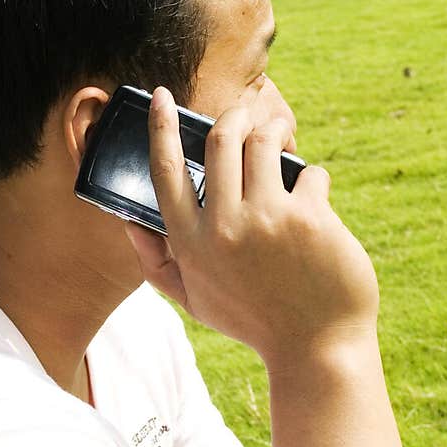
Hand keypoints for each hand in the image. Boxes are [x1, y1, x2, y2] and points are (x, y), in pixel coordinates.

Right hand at [123, 85, 380, 364]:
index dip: (161, 127)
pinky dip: (313, 182)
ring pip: (265, 143)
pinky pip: (310, 174)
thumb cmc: (254, 322)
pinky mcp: (309, 219)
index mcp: (190, 243)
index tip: (163, 97)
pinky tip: (317, 206)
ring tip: (284, 141)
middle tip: (249, 117)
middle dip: (237, 116)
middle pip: (220, 139)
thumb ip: (157, 263)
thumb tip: (129, 222)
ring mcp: (266, 220)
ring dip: (276, 132)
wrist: (316, 349)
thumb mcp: (195, 302)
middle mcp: (223, 227)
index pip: (164, 170)